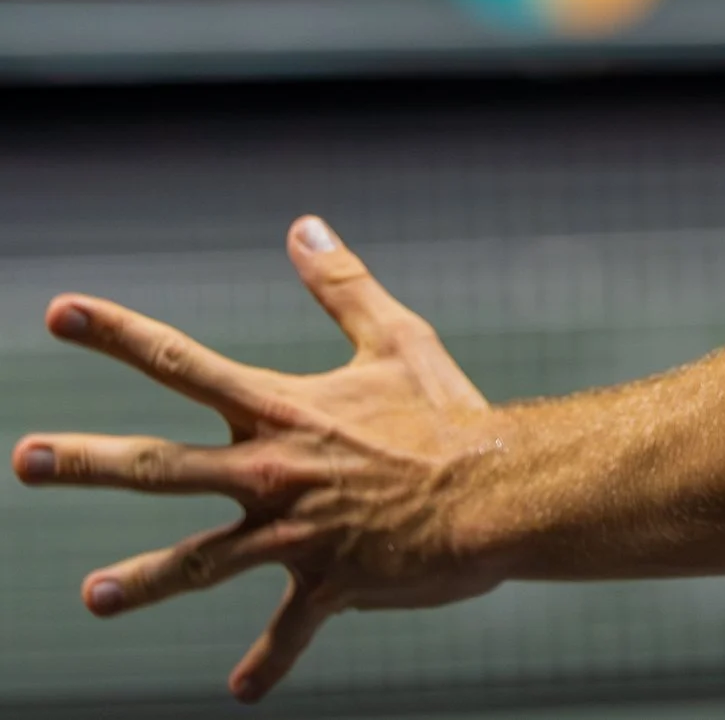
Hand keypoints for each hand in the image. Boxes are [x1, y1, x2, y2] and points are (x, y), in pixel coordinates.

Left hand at [11, 218, 501, 703]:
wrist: (500, 491)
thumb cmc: (450, 413)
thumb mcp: (398, 339)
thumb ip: (343, 286)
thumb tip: (303, 227)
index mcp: (285, 410)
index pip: (184, 363)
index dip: (119, 335)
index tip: (59, 313)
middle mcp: (274, 470)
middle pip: (163, 465)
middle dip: (90, 462)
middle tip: (28, 459)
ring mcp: (295, 532)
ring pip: (201, 560)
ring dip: (144, 581)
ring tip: (95, 596)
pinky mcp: (328, 582)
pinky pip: (289, 629)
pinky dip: (266, 662)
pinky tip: (243, 690)